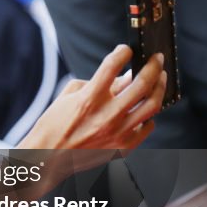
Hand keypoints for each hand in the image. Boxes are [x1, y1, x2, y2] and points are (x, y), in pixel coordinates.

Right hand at [22, 45, 164, 151]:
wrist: (48, 158)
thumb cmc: (54, 125)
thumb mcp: (68, 97)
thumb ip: (95, 83)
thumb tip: (122, 77)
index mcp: (88, 99)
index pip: (112, 65)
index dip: (123, 52)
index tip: (126, 49)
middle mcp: (107, 115)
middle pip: (142, 82)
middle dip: (153, 65)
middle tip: (156, 59)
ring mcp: (118, 133)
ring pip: (152, 105)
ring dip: (159, 87)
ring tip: (159, 79)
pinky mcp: (124, 147)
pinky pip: (147, 127)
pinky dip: (148, 115)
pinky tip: (143, 110)